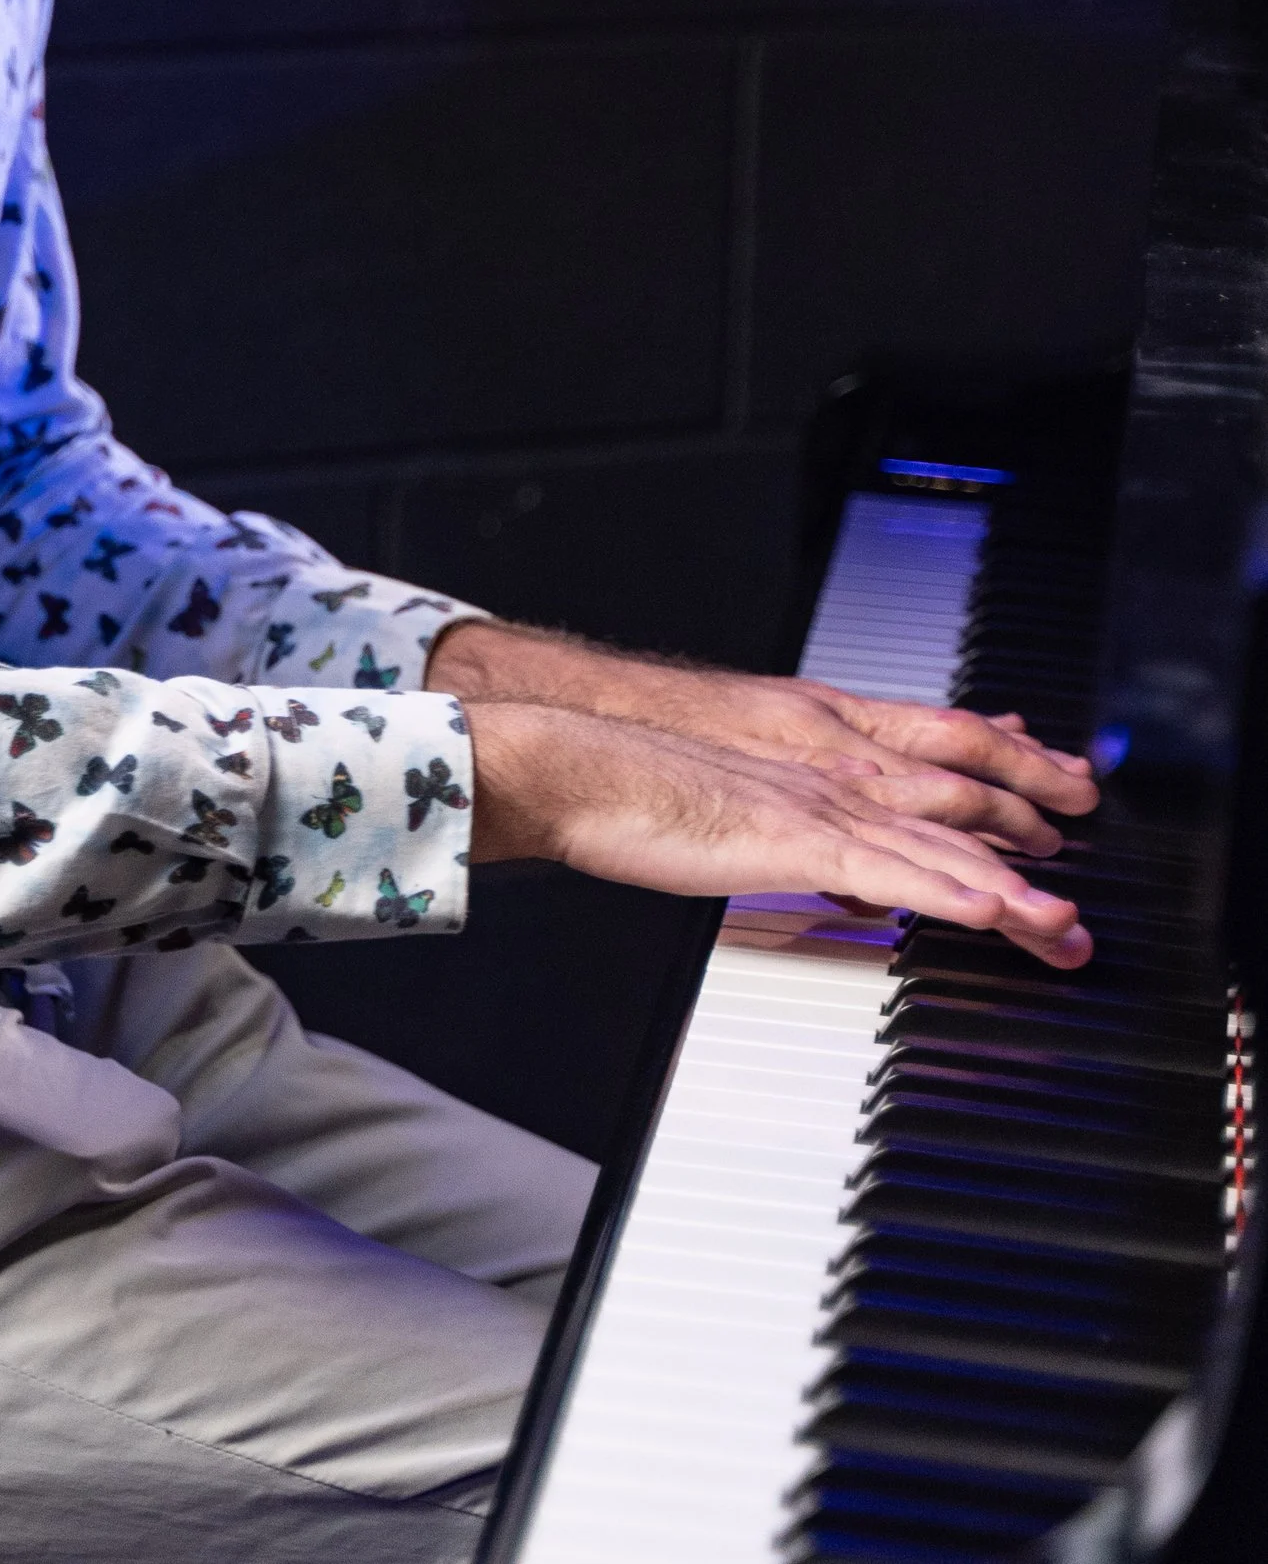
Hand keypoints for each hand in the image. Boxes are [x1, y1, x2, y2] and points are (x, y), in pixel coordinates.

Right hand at [428, 621, 1094, 854]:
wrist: (574, 756)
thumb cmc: (628, 772)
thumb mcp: (724, 772)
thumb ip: (782, 799)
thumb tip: (813, 834)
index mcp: (814, 735)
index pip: (936, 741)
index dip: (1006, 761)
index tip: (1056, 780)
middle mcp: (832, 759)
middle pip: (961, 791)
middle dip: (1034, 823)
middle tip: (1088, 856)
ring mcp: (820, 799)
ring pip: (946, 839)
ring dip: (1018, 884)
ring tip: (1069, 927)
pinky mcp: (797, 841)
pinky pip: (897, 871)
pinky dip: (956, 891)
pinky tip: (999, 913)